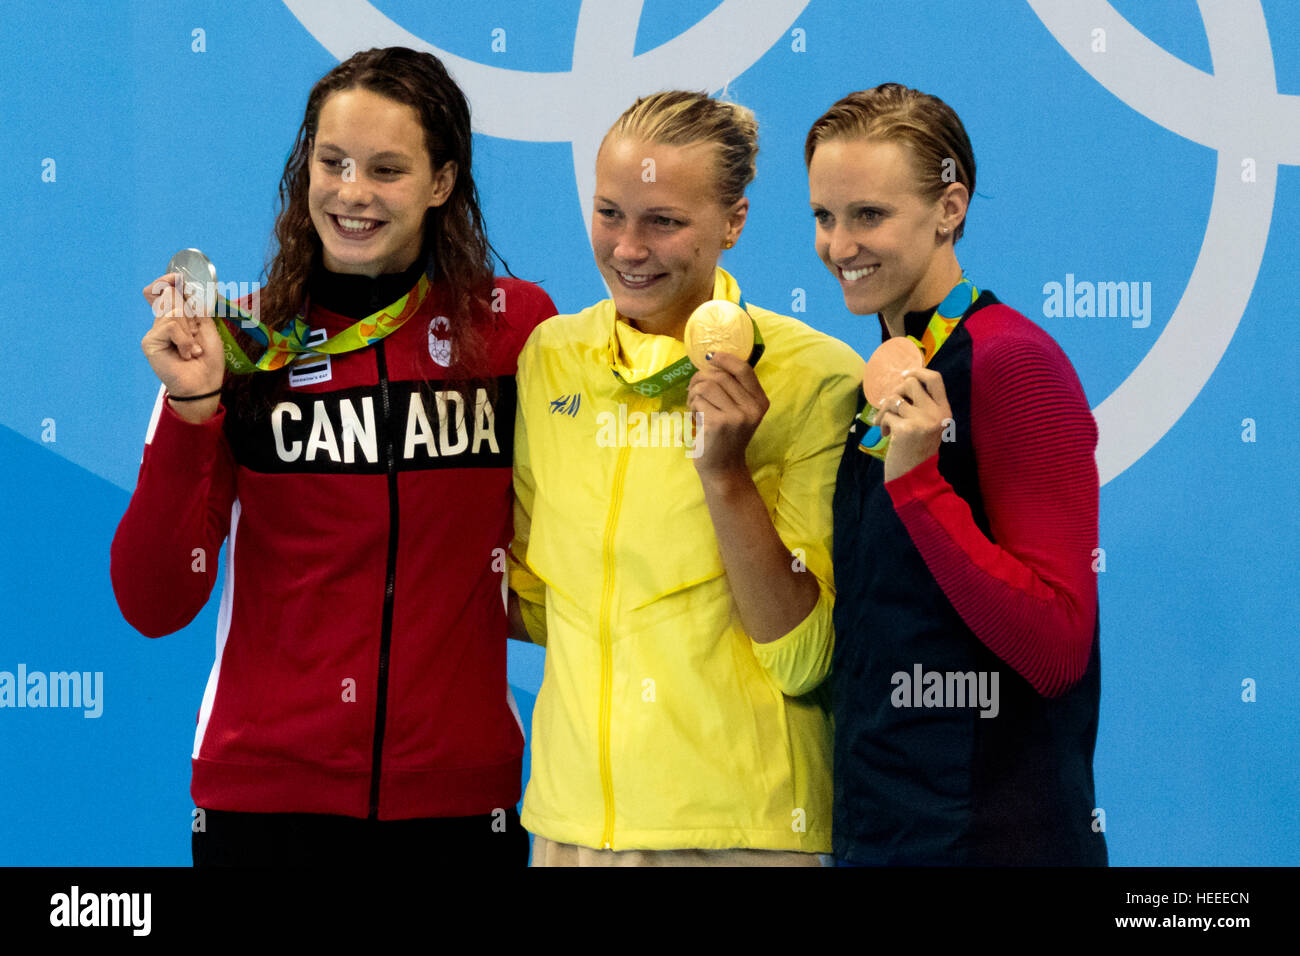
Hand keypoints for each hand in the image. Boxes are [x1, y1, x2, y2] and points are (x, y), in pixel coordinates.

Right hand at [140, 272, 224, 419]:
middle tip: (196, 334)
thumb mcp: (208, 328)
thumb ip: (196, 307)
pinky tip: (186, 354)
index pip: (162, 290)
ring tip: (193, 349)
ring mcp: (155, 331)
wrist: (203, 384)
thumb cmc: (208, 360)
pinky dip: (184, 339)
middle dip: (189, 311)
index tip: (178, 278)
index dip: (168, 280)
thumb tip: (188, 285)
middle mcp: (163, 321)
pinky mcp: (150, 341)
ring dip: (189, 330)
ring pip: (172, 310)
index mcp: (176, 317)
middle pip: (168, 295)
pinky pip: (170, 326)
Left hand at [685, 350, 768, 482]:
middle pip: (720, 375)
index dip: (726, 359)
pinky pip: (698, 400)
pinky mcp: (718, 423)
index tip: (711, 357)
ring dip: (694, 392)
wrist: (723, 468)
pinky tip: (695, 417)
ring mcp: (736, 416)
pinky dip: (692, 406)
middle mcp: (752, 408)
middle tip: (694, 390)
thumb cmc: (727, 437)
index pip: (744, 369)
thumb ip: (734, 389)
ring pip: (706, 386)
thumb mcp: (740, 412)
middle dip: (700, 378)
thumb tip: (712, 360)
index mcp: (760, 402)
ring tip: (694, 405)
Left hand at [876, 367, 951, 481]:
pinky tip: (886, 435)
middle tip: (890, 406)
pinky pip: (887, 416)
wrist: (914, 478)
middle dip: (895, 392)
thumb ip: (921, 405)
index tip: (904, 374)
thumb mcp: (927, 426)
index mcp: (944, 411)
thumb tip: (902, 380)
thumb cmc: (917, 450)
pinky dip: (882, 424)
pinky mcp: (906, 429)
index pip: (935, 378)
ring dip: (884, 410)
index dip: (918, 371)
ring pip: (894, 399)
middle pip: (910, 383)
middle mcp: (936, 414)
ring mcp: (922, 421)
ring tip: (885, 423)